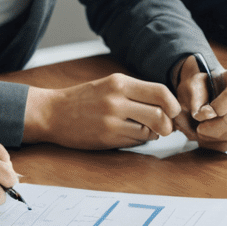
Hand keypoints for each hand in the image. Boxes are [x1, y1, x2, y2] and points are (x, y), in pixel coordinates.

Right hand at [24, 73, 181, 148]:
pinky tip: (128, 135)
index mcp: (120, 83)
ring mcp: (111, 120)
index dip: (174, 105)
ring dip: (153, 134)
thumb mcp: (110, 85)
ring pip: (149, 131)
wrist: (52, 113)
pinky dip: (138, 141)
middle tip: (166, 127)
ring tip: (145, 131)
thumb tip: (168, 105)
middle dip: (168, 124)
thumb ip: (136, 92)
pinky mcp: (106, 138)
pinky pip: (134, 142)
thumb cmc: (84, 99)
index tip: (174, 111)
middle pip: (160, 114)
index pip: (161, 92)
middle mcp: (116, 100)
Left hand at [172, 60, 226, 149]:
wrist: (207, 96)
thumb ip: (195, 96)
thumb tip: (204, 115)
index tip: (201, 113)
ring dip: (215, 137)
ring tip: (202, 133)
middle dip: (213, 127)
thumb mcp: (193, 85)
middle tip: (199, 128)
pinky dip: (220, 144)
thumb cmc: (202, 88)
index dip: (216, 108)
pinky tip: (208, 139)